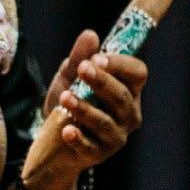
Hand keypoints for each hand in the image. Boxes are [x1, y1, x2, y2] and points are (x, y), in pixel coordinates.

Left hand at [43, 29, 147, 172]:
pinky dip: (78, 138)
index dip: (120, 65)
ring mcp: (116, 136)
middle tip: (82, 68)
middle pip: (122, 96)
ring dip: (85, 108)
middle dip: (102, 82)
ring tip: (65, 97)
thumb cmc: (68, 101)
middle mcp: (128, 113)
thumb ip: (78, 58)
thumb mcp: (69, 77)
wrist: (51, 139)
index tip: (97, 58)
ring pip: (106, 122)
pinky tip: (66, 130)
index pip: (137, 74)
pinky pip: (90, 147)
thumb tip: (90, 34)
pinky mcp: (99, 155)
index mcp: (126, 90)